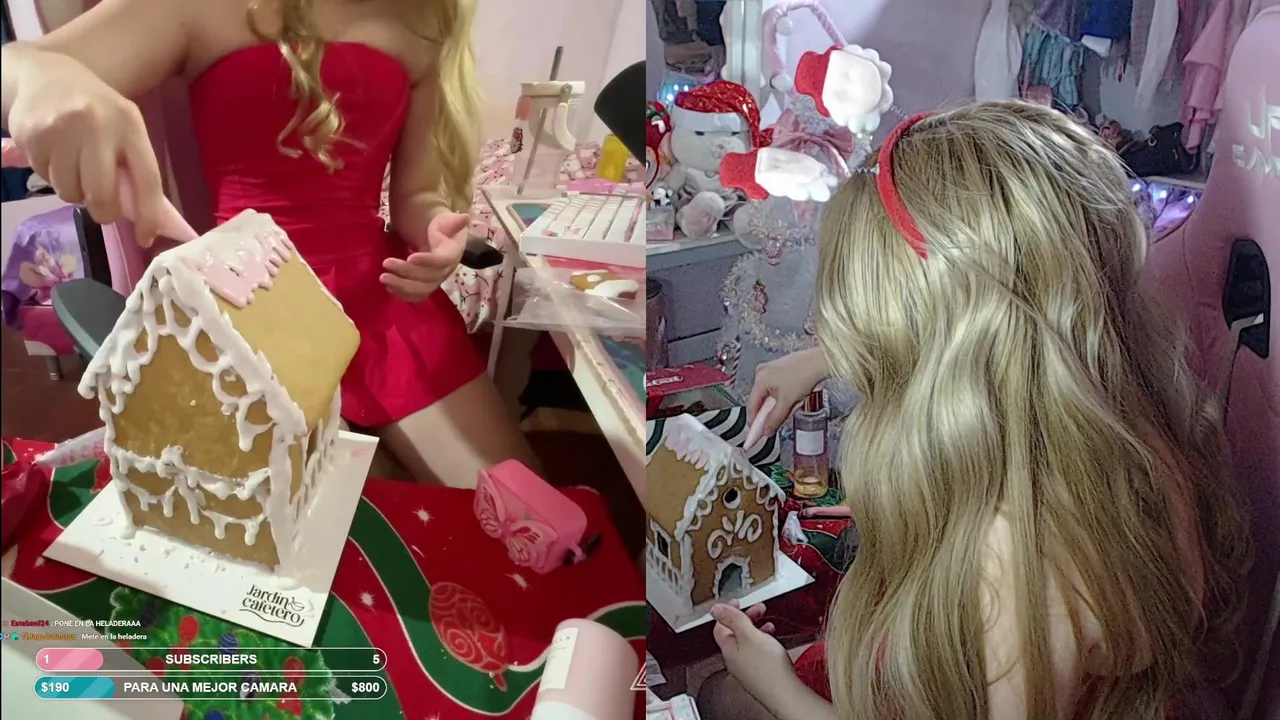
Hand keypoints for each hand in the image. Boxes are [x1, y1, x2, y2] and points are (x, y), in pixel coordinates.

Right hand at [6, 50, 165, 245]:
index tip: (147, 238)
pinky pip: (44, 177)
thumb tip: (147, 217)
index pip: (147, 179)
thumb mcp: (124, 126)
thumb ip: (134, 166)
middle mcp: (96, 124)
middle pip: (102, 194)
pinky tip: (54, 153)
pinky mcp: (30, 134)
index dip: (148, 215)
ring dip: (74, 191)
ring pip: (69, 191)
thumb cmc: (96, 108)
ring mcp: (60, 129)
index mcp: (129, 124)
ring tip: (75, 166)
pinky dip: (51, 175)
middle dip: (103, 211)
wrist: (44, 74)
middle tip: (102, 209)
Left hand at [381, 211, 466, 301]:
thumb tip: (465, 217)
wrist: (439, 236)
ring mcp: (436, 280)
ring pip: (422, 290)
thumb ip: (454, 221)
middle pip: (429, 277)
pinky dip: (403, 295)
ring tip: (383, 278)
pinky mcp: (426, 286)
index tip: (410, 257)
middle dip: (407, 272)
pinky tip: (389, 288)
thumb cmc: (441, 226)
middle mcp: (446, 270)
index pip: (443, 261)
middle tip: (386, 263)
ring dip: (402, 287)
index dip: (428, 261)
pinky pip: (417, 296)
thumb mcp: (447, 220)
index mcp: (453, 253)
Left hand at [711, 602, 794, 707]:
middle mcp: (735, 661)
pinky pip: (757, 654)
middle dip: (745, 619)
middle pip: (735, 634)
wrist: (785, 694)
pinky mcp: (759, 675)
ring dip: (756, 629)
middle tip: (758, 609)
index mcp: (728, 650)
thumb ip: (733, 619)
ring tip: (768, 624)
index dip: (727, 612)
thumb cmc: (768, 668)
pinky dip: (764, 643)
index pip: (720, 627)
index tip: (737, 603)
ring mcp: (747, 669)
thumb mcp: (749, 635)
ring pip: (747, 643)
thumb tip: (715, 609)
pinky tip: (773, 643)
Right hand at [747, 347, 828, 437]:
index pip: (752, 406)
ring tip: (794, 403)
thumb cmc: (803, 376)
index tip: (756, 434)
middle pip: (761, 400)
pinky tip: (794, 396)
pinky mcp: (779, 368)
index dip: (754, 422)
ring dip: (779, 404)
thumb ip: (775, 419)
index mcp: (760, 380)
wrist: (819, 362)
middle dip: (770, 412)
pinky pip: (777, 388)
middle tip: (780, 419)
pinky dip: (783, 396)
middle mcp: (762, 372)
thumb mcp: (787, 403)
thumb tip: (766, 430)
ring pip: (770, 395)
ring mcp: (770, 369)